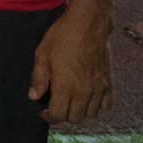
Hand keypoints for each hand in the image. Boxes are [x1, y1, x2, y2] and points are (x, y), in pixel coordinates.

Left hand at [28, 8, 111, 122]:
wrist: (87, 24)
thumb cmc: (62, 37)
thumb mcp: (42, 54)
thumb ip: (38, 78)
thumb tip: (34, 97)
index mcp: (66, 87)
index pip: (58, 115)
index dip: (49, 117)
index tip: (43, 111)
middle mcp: (84, 92)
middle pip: (75, 118)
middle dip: (63, 115)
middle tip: (56, 104)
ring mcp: (99, 88)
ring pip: (91, 114)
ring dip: (80, 112)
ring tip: (71, 101)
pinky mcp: (108, 83)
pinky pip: (106, 105)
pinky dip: (97, 105)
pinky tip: (88, 97)